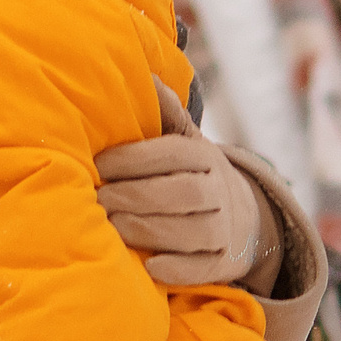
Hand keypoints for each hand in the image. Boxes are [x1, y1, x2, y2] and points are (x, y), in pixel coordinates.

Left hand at [95, 82, 274, 287]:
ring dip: (147, 230)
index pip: (170, 154)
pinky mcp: (225, 262)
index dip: (132, 159)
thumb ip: (164, 112)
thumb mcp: (185, 140)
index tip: (97, 165)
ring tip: (111, 228)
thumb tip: (142, 71)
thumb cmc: (193, 173)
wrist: (244, 217)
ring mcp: (225, 228)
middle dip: (134, 197)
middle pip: (180, 194)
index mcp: (204, 156)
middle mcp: (219, 190)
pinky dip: (177, 269)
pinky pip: (203, 267)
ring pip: (189, 231)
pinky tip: (149, 267)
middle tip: (97, 200)